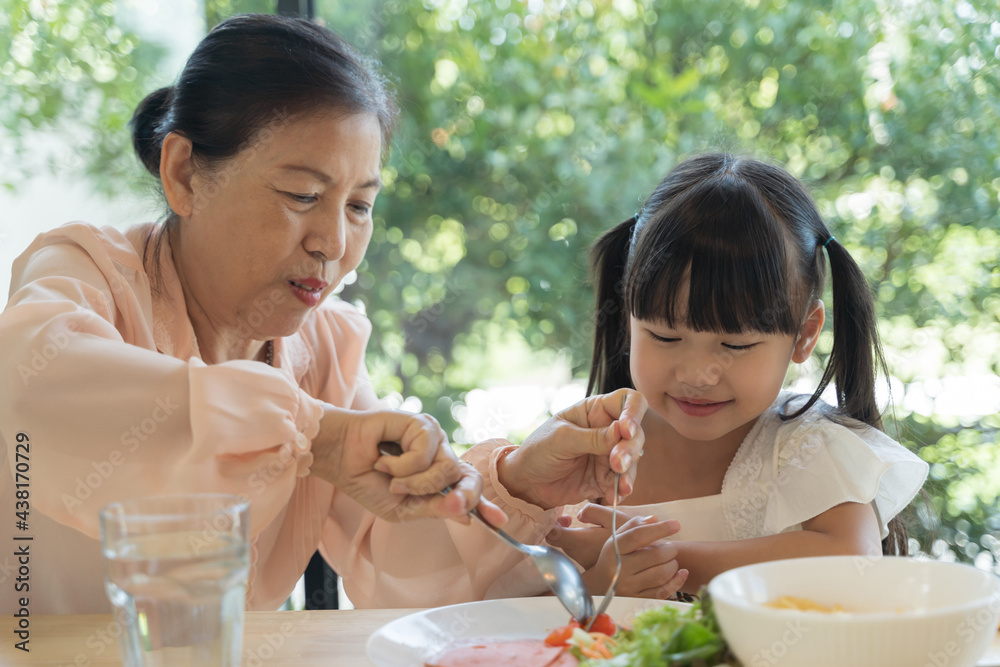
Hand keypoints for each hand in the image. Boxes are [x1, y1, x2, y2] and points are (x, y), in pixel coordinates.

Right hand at [310, 405, 506, 525]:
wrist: (341, 461)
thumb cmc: (368, 483)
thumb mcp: (402, 508)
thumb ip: (434, 509)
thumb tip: (466, 517)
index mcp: (439, 479)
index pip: (468, 490)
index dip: (484, 506)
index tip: (499, 523)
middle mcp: (441, 457)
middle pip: (469, 478)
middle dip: (461, 496)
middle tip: (447, 504)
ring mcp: (434, 440)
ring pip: (447, 470)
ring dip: (415, 482)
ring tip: (391, 477)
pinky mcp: (422, 424)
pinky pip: (426, 454)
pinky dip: (402, 465)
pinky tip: (383, 459)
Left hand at [499, 388, 646, 508]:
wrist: (525, 483)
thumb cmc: (538, 450)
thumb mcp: (561, 439)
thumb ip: (592, 437)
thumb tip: (622, 432)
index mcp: (595, 411)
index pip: (627, 401)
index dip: (633, 413)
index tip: (626, 430)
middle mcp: (607, 430)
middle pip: (635, 434)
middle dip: (629, 449)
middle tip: (617, 463)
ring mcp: (608, 455)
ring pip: (632, 460)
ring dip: (628, 472)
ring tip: (620, 485)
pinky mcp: (606, 478)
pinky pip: (621, 483)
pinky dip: (620, 490)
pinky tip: (612, 496)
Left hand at [544, 503, 626, 569]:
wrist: (651, 563)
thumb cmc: (634, 539)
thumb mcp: (614, 517)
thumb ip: (594, 512)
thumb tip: (580, 515)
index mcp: (580, 542)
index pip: (553, 535)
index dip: (553, 524)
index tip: (566, 519)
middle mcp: (579, 557)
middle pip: (563, 542)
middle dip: (567, 530)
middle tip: (580, 521)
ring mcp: (586, 566)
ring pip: (575, 549)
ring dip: (579, 538)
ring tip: (595, 531)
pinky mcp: (595, 571)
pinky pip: (585, 556)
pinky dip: (589, 547)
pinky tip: (602, 541)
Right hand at [567, 507, 686, 598]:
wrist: (600, 582)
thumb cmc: (613, 555)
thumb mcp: (617, 537)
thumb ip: (634, 525)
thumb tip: (655, 519)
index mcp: (614, 548)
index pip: (638, 535)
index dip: (659, 529)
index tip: (676, 524)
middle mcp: (620, 568)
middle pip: (654, 555)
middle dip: (670, 549)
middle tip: (670, 548)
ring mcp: (629, 585)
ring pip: (661, 574)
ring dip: (673, 564)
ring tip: (671, 560)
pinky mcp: (637, 598)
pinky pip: (662, 592)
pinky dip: (676, 582)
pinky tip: (682, 573)